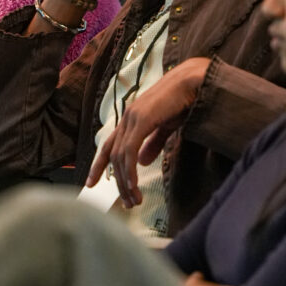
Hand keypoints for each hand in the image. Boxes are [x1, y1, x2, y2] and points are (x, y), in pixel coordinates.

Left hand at [87, 58, 210, 206]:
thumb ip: (153, 143)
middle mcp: (127, 118)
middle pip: (113, 156)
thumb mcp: (166, 127)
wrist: (194, 82)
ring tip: (134, 200)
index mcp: (132, 118)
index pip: (109, 145)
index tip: (91, 183)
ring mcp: (133, 118)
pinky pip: (129, 151)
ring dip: (125, 182)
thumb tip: (142, 161)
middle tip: (127, 203)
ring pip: (120, 157)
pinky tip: (134, 185)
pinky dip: (129, 171)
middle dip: (118, 183)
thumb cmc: (183, 101)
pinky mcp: (141, 120)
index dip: (98, 165)